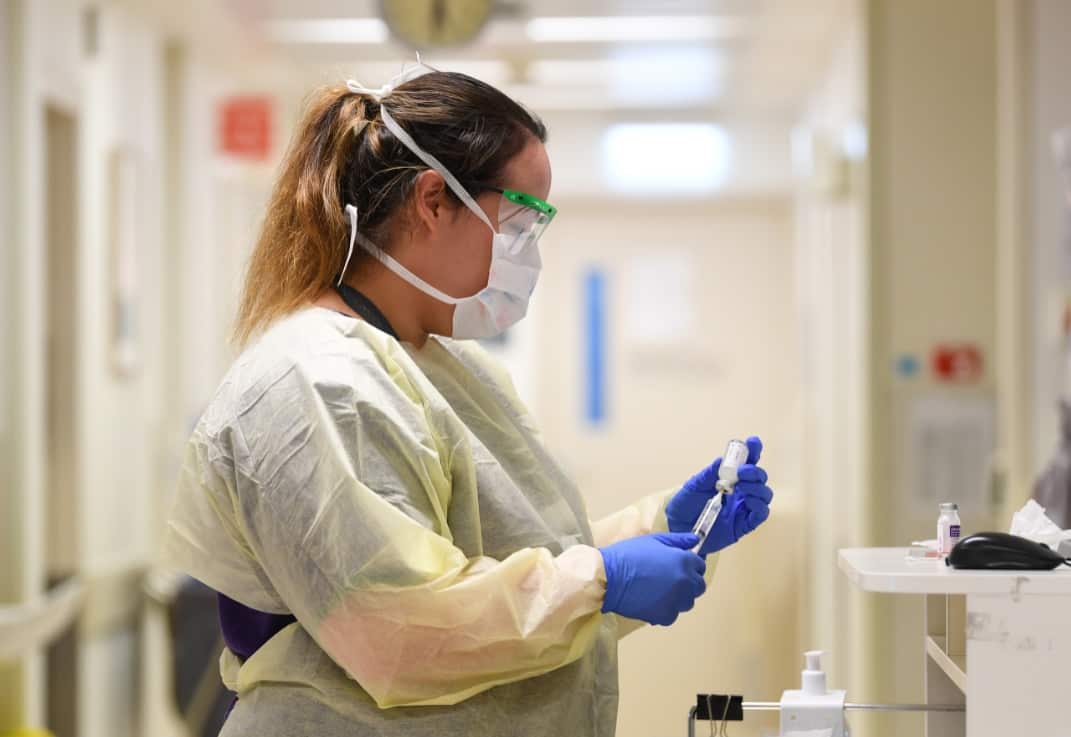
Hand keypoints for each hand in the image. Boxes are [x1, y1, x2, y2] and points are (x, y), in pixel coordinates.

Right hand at [599, 533, 706, 625]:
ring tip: (660, 590)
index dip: (691, 565)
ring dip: (679, 597)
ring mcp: (676, 600)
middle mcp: (684, 582)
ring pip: (687, 602)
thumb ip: (678, 540)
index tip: (680, 566)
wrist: (608, 577)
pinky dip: (665, 609)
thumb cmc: (628, 555)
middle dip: (689, 582)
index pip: (700, 566)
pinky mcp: (665, 615)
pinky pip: (672, 614)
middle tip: (670, 579)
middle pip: (698, 586)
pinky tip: (652, 600)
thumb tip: (695, 539)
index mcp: (683, 561)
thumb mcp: (653, 540)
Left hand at [665, 436, 772, 554]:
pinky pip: (760, 515)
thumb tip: (723, 459)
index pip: (746, 464)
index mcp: (729, 480)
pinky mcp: (743, 525)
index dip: (753, 453)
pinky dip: (759, 505)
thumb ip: (709, 474)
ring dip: (757, 488)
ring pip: (764, 495)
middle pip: (759, 479)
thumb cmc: (685, 505)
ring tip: (742, 486)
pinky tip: (748, 500)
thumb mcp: (694, 486)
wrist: (677, 528)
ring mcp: (743, 509)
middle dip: (754, 472)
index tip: (753, 443)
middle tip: (742, 471)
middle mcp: (740, 493)